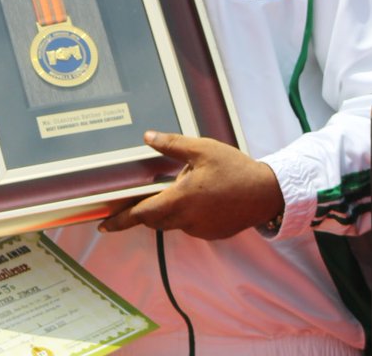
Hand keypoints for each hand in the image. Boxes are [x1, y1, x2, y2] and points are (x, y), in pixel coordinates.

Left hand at [100, 132, 283, 239]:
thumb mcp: (202, 150)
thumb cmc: (235, 169)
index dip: (121, 220)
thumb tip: (148, 137)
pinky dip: (185, 215)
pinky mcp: (212, 234)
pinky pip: (189, 226)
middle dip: (143, 212)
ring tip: (180, 189)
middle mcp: (187, 219)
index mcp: (180, 199)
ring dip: (167, 210)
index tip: (104, 225)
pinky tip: (199, 199)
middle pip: (154, 220)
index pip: (142, 214)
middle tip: (136, 200)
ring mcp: (200, 230)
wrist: (267, 193)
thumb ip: (172, 145)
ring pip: (172, 223)